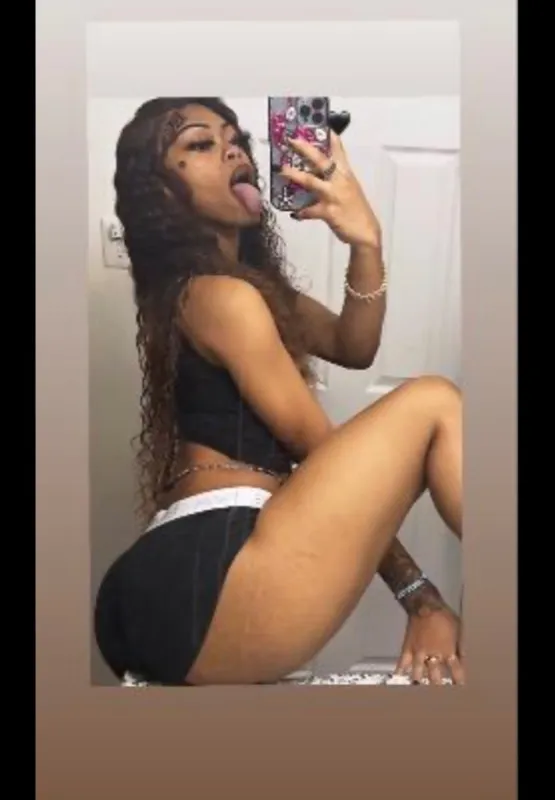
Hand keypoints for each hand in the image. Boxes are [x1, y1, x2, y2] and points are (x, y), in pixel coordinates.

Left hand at [280, 132, 380, 248]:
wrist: (366, 232)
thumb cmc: (356, 210)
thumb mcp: (350, 188)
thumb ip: (335, 178)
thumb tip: (318, 172)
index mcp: (345, 174)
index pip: (338, 150)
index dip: (330, 137)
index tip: (322, 125)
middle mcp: (340, 181)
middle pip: (321, 160)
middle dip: (305, 149)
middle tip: (291, 140)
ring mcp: (334, 196)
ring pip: (311, 181)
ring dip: (295, 175)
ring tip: (282, 170)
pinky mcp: (328, 212)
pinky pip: (309, 210)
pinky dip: (300, 212)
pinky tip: (293, 213)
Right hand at [395, 608, 465, 684]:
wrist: (425, 604)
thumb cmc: (444, 615)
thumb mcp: (459, 629)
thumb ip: (459, 646)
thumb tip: (462, 659)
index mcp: (448, 651)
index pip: (455, 671)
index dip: (458, 680)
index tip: (459, 687)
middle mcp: (434, 655)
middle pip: (436, 677)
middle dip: (438, 685)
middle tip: (439, 692)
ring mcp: (419, 653)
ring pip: (419, 673)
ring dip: (421, 681)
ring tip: (421, 687)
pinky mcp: (408, 648)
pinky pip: (403, 662)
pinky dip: (401, 670)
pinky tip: (399, 677)